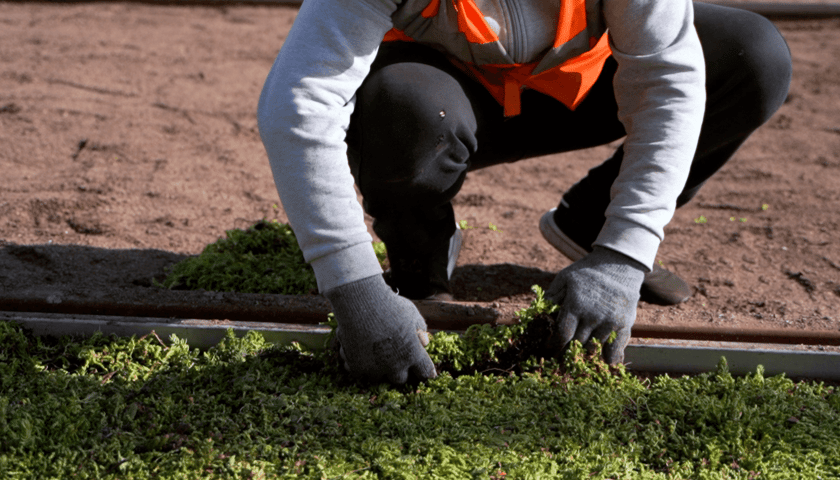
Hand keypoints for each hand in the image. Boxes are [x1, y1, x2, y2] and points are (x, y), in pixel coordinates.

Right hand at [324, 274, 436, 383]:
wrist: (361, 303)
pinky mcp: (357, 367)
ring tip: (373, 353)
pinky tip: (357, 352)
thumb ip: (420, 329)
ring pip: (378, 378)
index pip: (425, 372)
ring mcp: (375, 368)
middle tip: (394, 358)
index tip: (426, 371)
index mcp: (413, 353)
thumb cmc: (389, 305)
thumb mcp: (412, 313)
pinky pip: (359, 373)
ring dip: (378, 369)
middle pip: (400, 379)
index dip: (426, 371)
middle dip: (399, 370)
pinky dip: (359, 365)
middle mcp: (395, 365)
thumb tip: (425, 342)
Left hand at [545, 246, 644, 363]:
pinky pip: (615, 348)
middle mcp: (593, 315)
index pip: (562, 334)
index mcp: (576, 304)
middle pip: (577, 344)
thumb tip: (537, 316)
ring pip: (594, 348)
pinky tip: (602, 362)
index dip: (554, 345)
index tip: (548, 350)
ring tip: (576, 359)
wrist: (618, 264)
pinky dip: (608, 358)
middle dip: (566, 352)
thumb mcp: (565, 279)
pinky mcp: (624, 324)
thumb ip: (551, 297)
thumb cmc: (586, 273)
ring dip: (584, 355)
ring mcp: (610, 321)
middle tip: (559, 359)